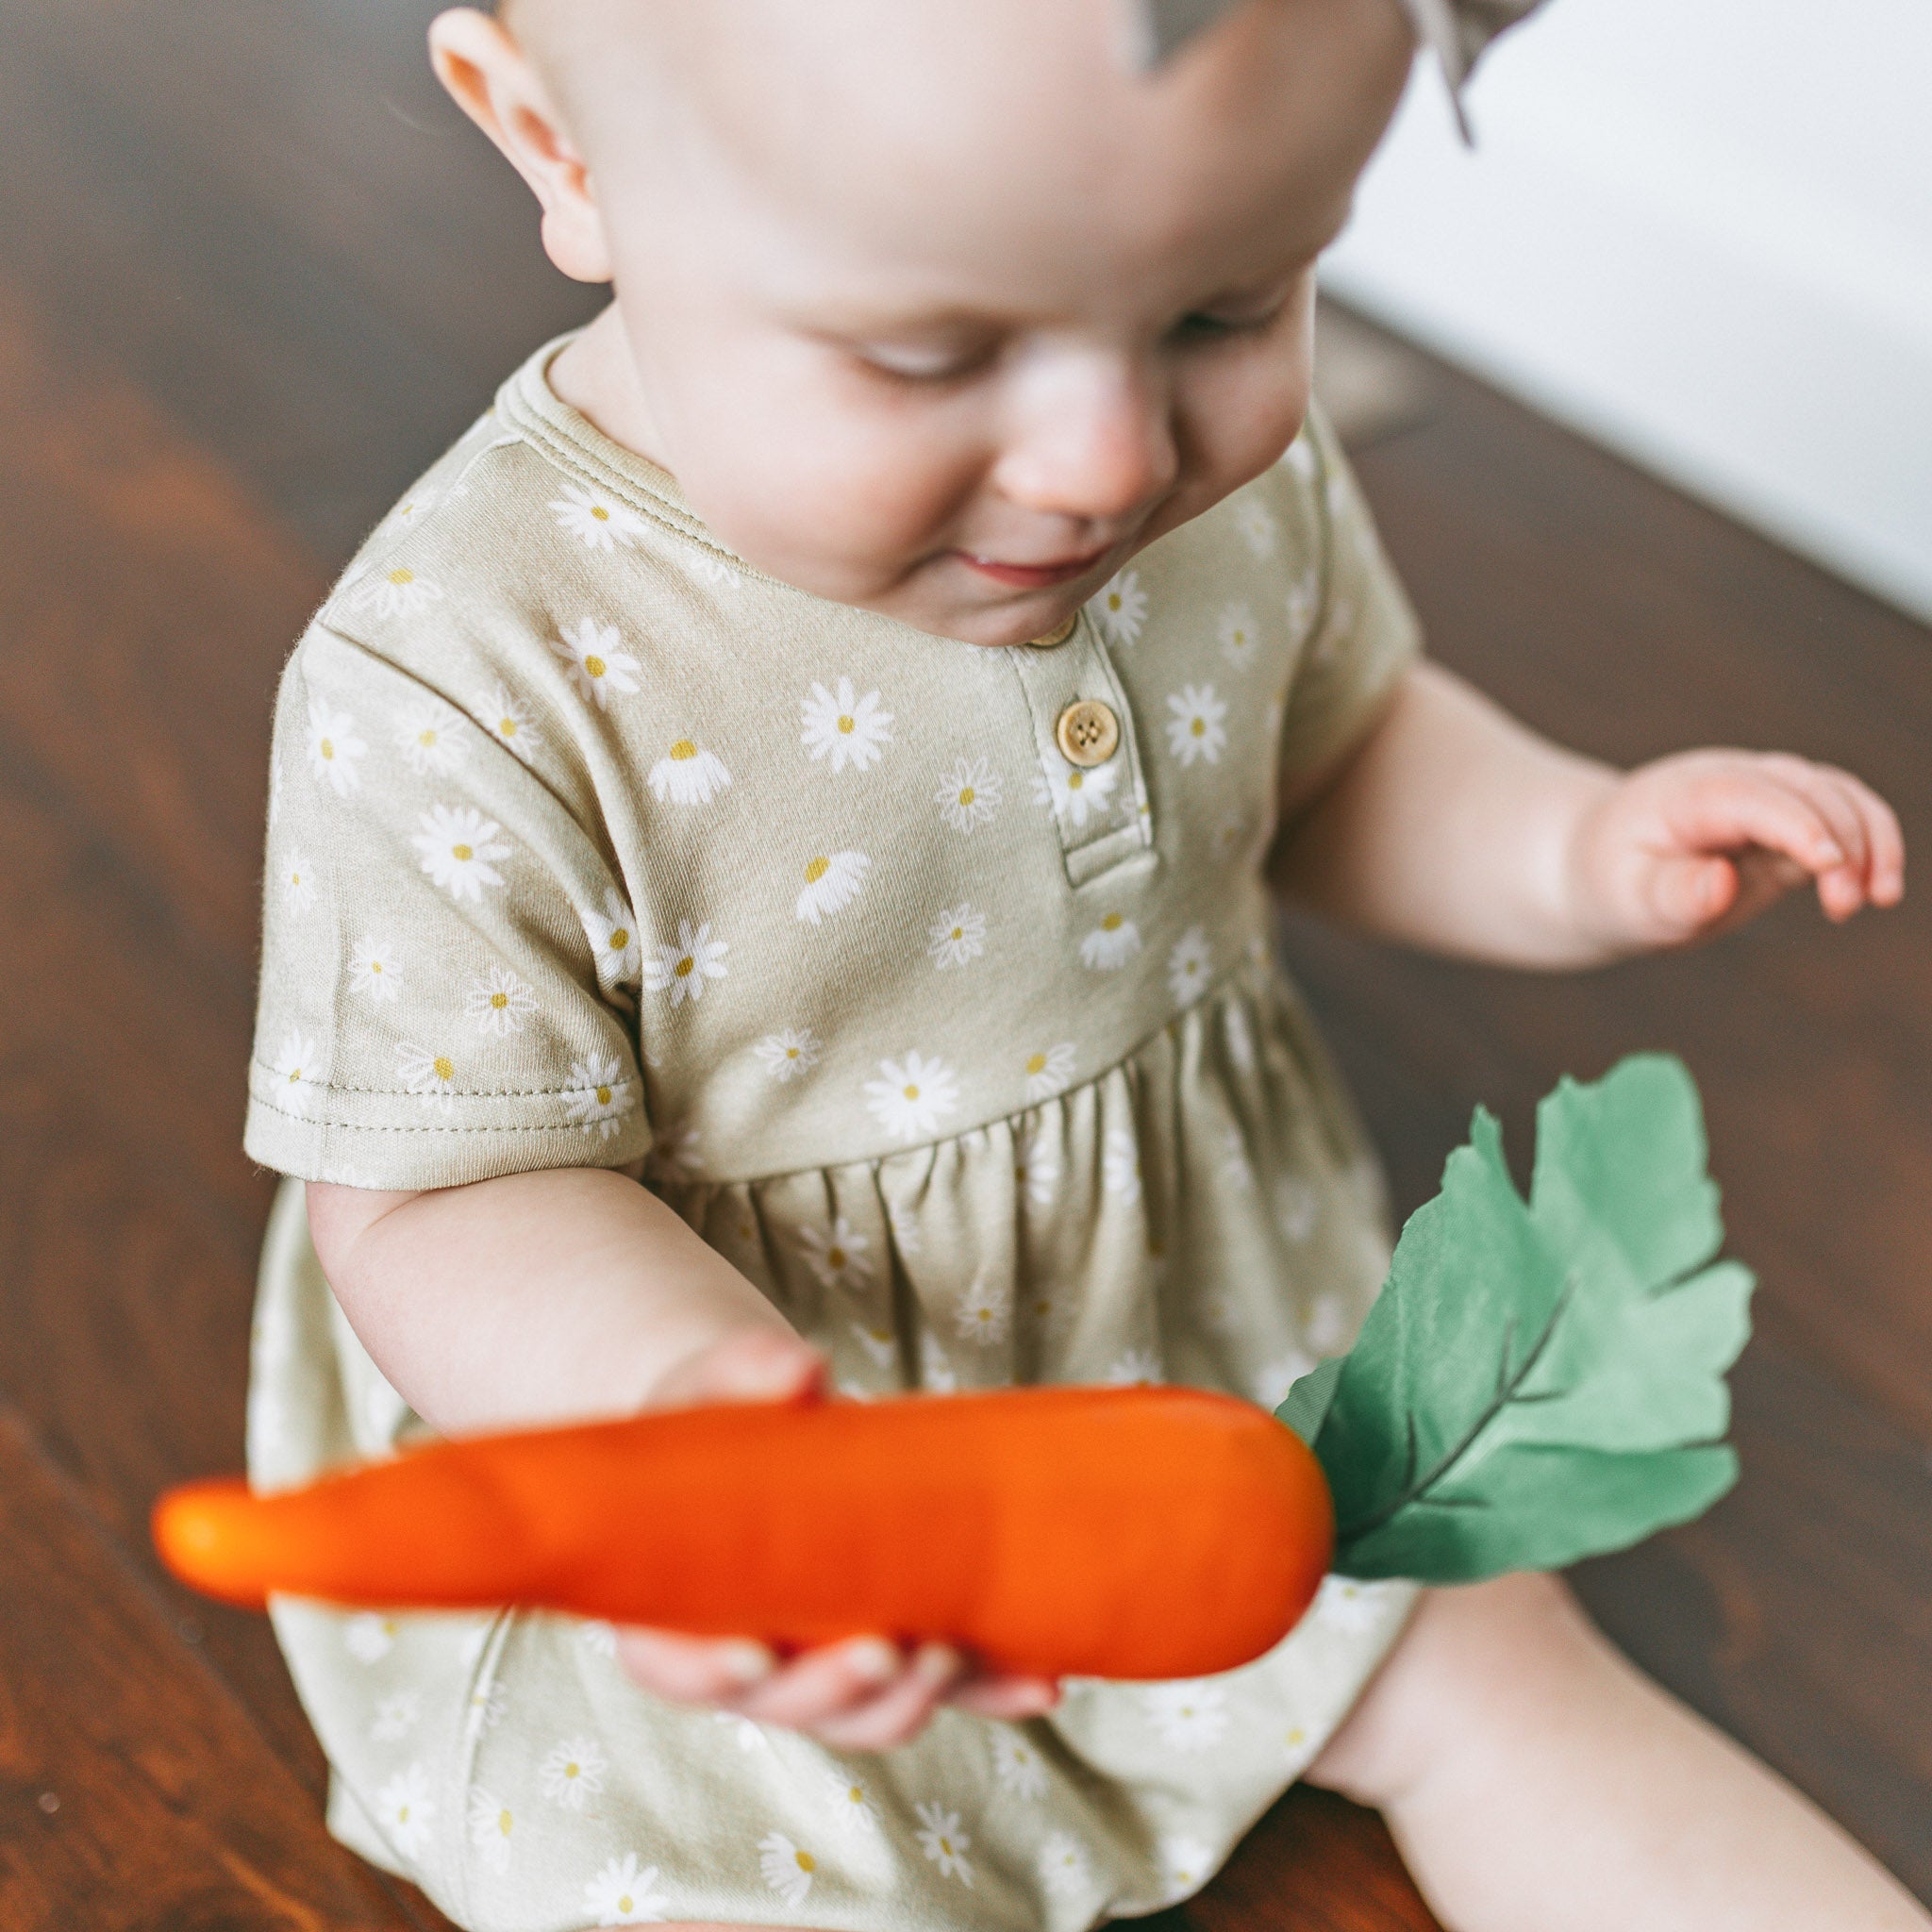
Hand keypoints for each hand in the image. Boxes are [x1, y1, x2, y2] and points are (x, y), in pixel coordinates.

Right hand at [612, 1327, 1060, 1747]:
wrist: (761, 1429)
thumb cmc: (713, 1416)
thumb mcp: (710, 1388)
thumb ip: (742, 1374)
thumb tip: (799, 1367)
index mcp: (672, 1611)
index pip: (679, 1667)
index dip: (711, 1673)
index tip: (755, 1656)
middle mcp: (751, 1658)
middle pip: (787, 1704)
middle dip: (838, 1690)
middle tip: (885, 1651)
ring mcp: (826, 1664)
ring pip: (866, 1712)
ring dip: (913, 1697)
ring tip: (954, 1653)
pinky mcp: (895, 1647)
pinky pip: (944, 1685)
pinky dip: (992, 1688)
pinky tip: (1041, 1684)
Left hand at [1567, 749, 1902, 954]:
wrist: (1604, 865)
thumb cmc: (1614, 883)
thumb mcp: (1628, 899)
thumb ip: (1672, 893)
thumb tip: (1721, 885)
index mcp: (1687, 794)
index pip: (1751, 797)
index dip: (1796, 825)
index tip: (1830, 866)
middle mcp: (1733, 780)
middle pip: (1806, 789)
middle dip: (1841, 840)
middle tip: (1846, 907)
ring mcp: (1764, 793)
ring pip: (1837, 793)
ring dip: (1872, 837)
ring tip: (1881, 896)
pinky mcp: (1785, 820)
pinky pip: (1843, 815)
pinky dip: (1870, 844)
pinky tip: (1876, 889)